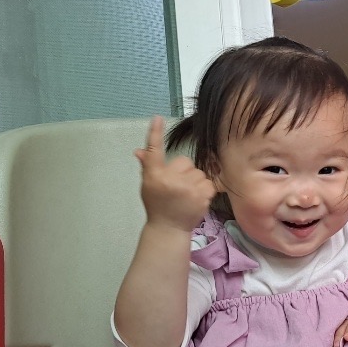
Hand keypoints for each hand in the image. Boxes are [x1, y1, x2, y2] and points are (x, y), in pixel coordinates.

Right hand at [135, 116, 215, 232]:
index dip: (155, 134)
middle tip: (178, 186)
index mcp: (154, 176)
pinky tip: (196, 199)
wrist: (169, 228)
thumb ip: (148, 166)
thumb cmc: (158, 204)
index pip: (154, 151)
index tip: (157, 118)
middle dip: (183, 171)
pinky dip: (205, 189)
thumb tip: (139, 151)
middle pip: (184, 161)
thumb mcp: (149, 185)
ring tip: (187, 194)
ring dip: (195, 181)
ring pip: (198, 172)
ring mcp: (188, 188)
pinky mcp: (202, 195)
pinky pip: (208, 182)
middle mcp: (170, 180)